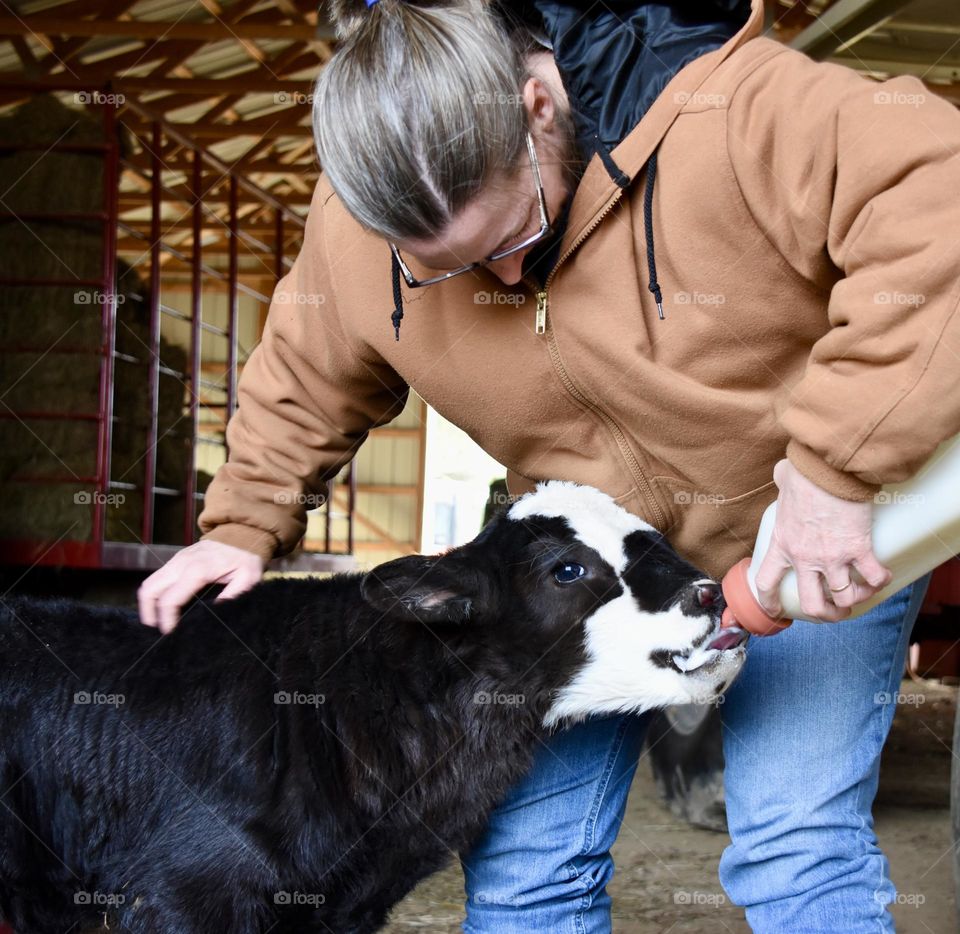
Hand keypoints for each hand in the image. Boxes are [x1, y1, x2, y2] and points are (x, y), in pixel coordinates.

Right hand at [138, 540, 265, 633]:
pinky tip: (164, 606)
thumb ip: (233, 594)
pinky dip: (156, 593)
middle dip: (148, 613)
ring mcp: (176, 559)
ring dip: (149, 603)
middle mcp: (181, 563)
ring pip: (149, 583)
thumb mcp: (248, 577)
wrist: (241, 533)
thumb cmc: (245, 557)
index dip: (166, 619)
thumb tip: (215, 610)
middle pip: (149, 590)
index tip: (170, 633)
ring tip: (157, 621)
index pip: (170, 599)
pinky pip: (158, 577)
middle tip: (156, 630)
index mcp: (197, 570)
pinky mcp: (176, 559)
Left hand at [755, 459, 891, 620]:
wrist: (828, 469)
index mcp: (782, 543)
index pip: (767, 582)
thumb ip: (780, 483)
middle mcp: (804, 557)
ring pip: (844, 598)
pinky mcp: (857, 549)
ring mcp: (831, 557)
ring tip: (862, 592)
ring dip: (856, 600)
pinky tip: (882, 575)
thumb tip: (784, 473)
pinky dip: (880, 581)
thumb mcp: (782, 482)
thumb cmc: (806, 472)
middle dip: (825, 614)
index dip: (770, 602)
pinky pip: (873, 577)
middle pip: (811, 604)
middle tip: (835, 610)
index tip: (777, 611)